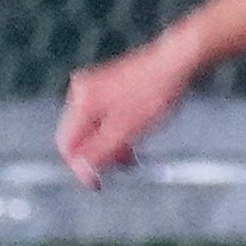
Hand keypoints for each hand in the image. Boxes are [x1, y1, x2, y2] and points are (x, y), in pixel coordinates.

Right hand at [57, 37, 197, 187]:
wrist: (177, 61)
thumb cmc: (154, 92)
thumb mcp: (125, 130)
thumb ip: (100, 152)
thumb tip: (81, 171)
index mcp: (80, 101)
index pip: (67, 145)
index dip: (81, 167)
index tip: (99, 183)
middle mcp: (82, 92)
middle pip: (80, 137)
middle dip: (99, 155)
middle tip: (125, 165)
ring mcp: (96, 86)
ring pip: (94, 128)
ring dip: (111, 145)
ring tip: (133, 153)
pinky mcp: (111, 86)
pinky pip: (105, 117)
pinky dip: (118, 131)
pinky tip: (135, 134)